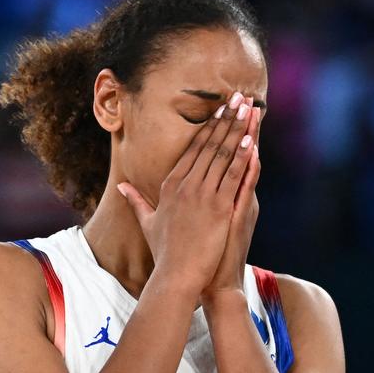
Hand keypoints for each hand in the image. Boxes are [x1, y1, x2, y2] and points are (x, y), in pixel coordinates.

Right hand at [118, 90, 256, 298]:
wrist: (176, 275)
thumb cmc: (165, 252)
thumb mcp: (148, 222)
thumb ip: (137, 201)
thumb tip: (123, 187)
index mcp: (171, 184)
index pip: (193, 148)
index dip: (209, 126)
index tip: (220, 108)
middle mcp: (185, 184)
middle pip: (209, 144)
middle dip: (226, 118)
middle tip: (238, 97)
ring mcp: (202, 195)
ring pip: (222, 155)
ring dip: (237, 129)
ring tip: (249, 109)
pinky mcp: (217, 207)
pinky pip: (232, 176)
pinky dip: (241, 157)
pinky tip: (250, 139)